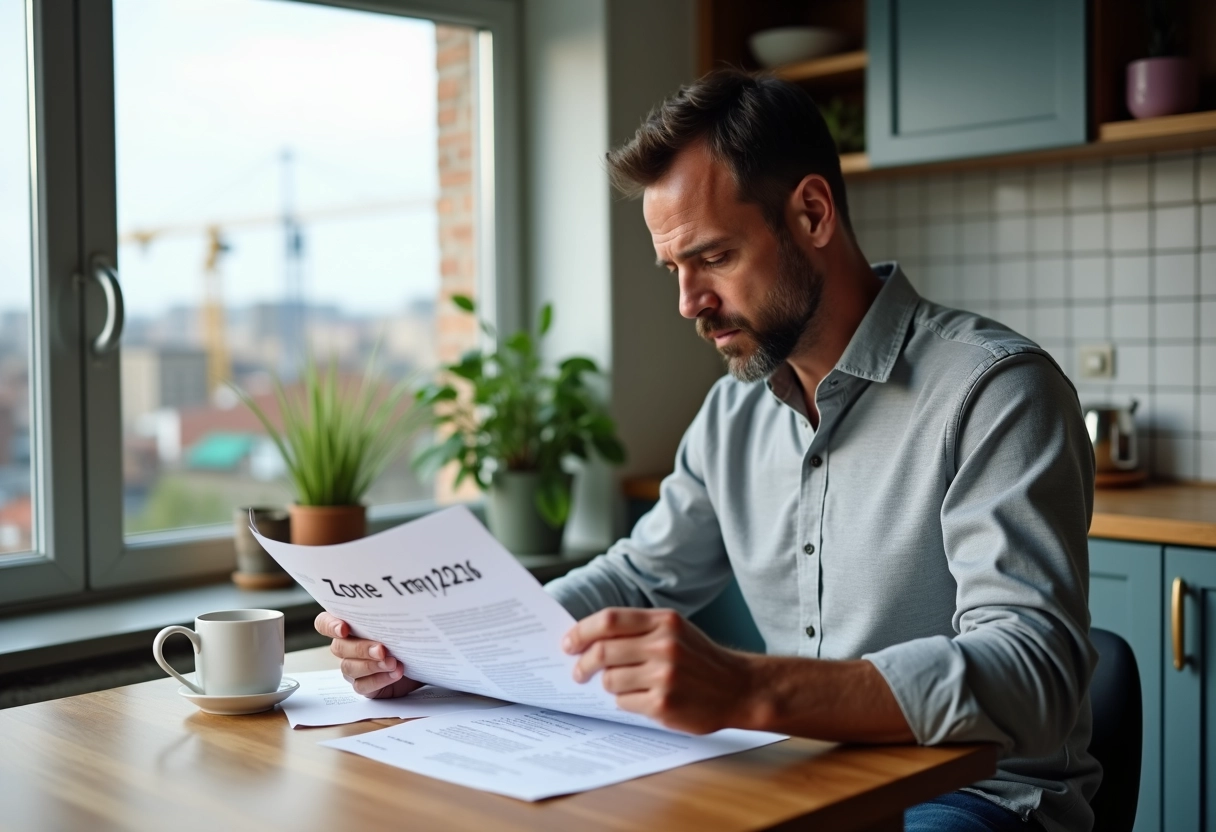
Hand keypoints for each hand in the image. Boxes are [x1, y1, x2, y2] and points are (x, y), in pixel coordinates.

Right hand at [315, 612, 422, 698]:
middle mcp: (347, 647)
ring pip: (349, 667)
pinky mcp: (364, 685)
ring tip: (393, 663)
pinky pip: (362, 686)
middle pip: (339, 648)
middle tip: (381, 649)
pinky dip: (380, 679)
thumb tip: (395, 605)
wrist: (422, 658)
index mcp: (348, 626)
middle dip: (361, 648)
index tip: (344, 629)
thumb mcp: (397, 621)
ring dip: (371, 665)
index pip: (324, 623)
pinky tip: (395, 673)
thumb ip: (386, 615)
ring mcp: (353, 667)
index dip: (329, 626)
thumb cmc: (406, 635)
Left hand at [561, 608, 756, 733]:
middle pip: (602, 651)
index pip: (609, 620)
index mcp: (663, 621)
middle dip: (583, 664)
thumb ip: (638, 630)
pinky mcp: (663, 704)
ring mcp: (664, 676)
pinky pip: (623, 703)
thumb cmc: (700, 658)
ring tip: (623, 685)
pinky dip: (625, 702)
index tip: (567, 643)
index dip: (581, 632)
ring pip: (610, 680)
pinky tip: (641, 699)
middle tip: (578, 672)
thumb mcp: (675, 630)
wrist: (739, 688)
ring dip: (608, 685)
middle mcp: (663, 645)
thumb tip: (589, 639)